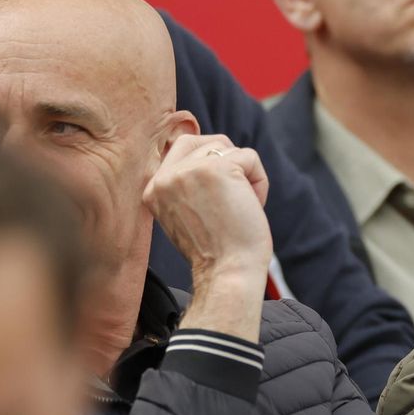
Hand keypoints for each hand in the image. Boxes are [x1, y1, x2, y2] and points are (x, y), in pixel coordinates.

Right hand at [143, 134, 271, 340]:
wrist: (228, 273)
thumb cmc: (217, 250)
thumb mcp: (186, 214)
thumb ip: (187, 184)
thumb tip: (207, 149)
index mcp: (153, 188)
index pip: (182, 148)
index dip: (210, 163)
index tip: (220, 196)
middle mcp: (165, 177)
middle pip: (206, 141)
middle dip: (229, 160)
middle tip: (236, 194)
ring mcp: (188, 170)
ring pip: (229, 149)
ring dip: (245, 176)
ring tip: (241, 207)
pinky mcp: (216, 168)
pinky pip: (250, 157)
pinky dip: (260, 182)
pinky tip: (253, 206)